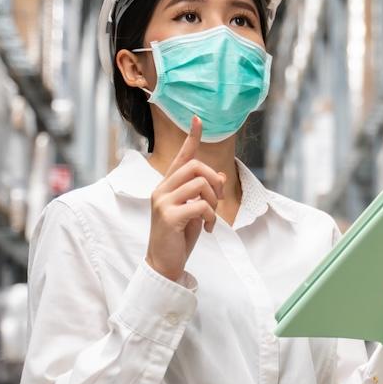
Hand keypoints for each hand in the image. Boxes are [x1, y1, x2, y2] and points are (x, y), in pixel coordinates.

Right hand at [145, 117, 224, 282]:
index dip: (191, 138)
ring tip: (211, 217)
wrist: (164, 263)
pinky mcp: (168, 216)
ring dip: (214, 200)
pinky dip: (211, 216)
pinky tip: (208, 228)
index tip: (198, 120)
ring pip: (200, 183)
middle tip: (218, 200)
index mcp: (168, 186)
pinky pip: (201, 205)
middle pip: (196, 166)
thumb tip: (220, 176)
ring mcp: (163, 202)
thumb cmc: (179, 236)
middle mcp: (162, 189)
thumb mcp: (196, 211)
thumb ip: (204, 193)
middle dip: (215, 181)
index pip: (182, 157)